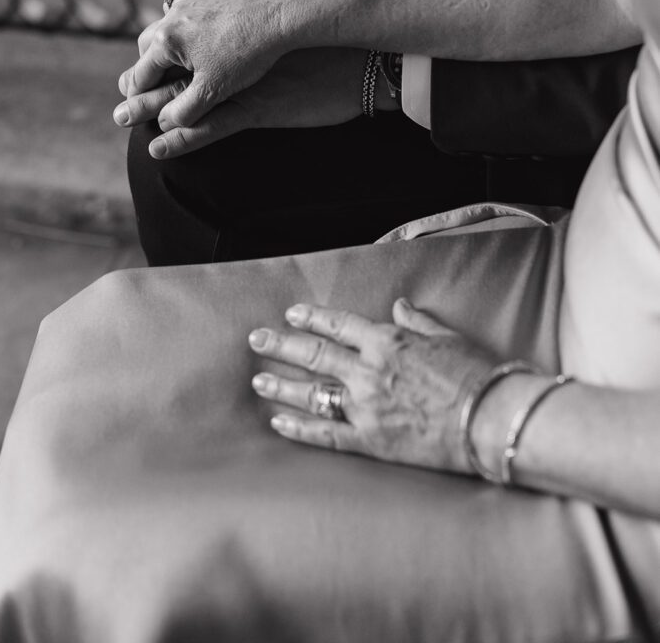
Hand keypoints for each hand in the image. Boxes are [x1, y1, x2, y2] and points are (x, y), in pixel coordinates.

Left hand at [114, 48, 396, 158]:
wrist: (363, 61)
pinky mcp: (258, 108)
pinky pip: (212, 126)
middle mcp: (236, 59)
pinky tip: (159, 148)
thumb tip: (264, 40)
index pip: (193, 46)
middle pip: (177, 68)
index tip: (144, 65)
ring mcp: (244, 84)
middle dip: (144, 80)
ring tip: (120, 118)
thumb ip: (271, 41)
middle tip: (119, 92)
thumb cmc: (335, 52)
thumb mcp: (296, 41)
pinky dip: (183, 138)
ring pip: (184, 98)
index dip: (165, 57)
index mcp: (242, 42)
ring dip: (149, 108)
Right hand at [116, 0, 301, 132]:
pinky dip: (200, 19)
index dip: (138, 94)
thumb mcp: (214, 92)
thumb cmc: (248, 56)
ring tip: (180, 53)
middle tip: (153, 79)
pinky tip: (214, 29)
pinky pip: (202, 4)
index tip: (135, 106)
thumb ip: (185, 111)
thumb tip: (165, 122)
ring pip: (174, 19)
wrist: (283, 16)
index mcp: (168, 39)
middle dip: (149, 62)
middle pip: (150, 42)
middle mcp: (175, 11)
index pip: (142, 72)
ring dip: (173, 38)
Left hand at [249, 300, 496, 473]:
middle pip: (314, 354)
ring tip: (259, 379)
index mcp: (387, 341)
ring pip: (312, 393)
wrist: (491, 418)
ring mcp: (366, 407)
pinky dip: (299, 428)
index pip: (338, 324)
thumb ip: (417, 321)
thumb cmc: (476, 374)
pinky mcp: (371, 441)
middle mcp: (369, 370)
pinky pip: (326, 434)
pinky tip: (278, 422)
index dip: (312, 317)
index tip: (291, 313)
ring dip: (282, 384)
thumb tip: (399, 305)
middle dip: (281, 344)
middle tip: (256, 339)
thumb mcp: (447, 337)